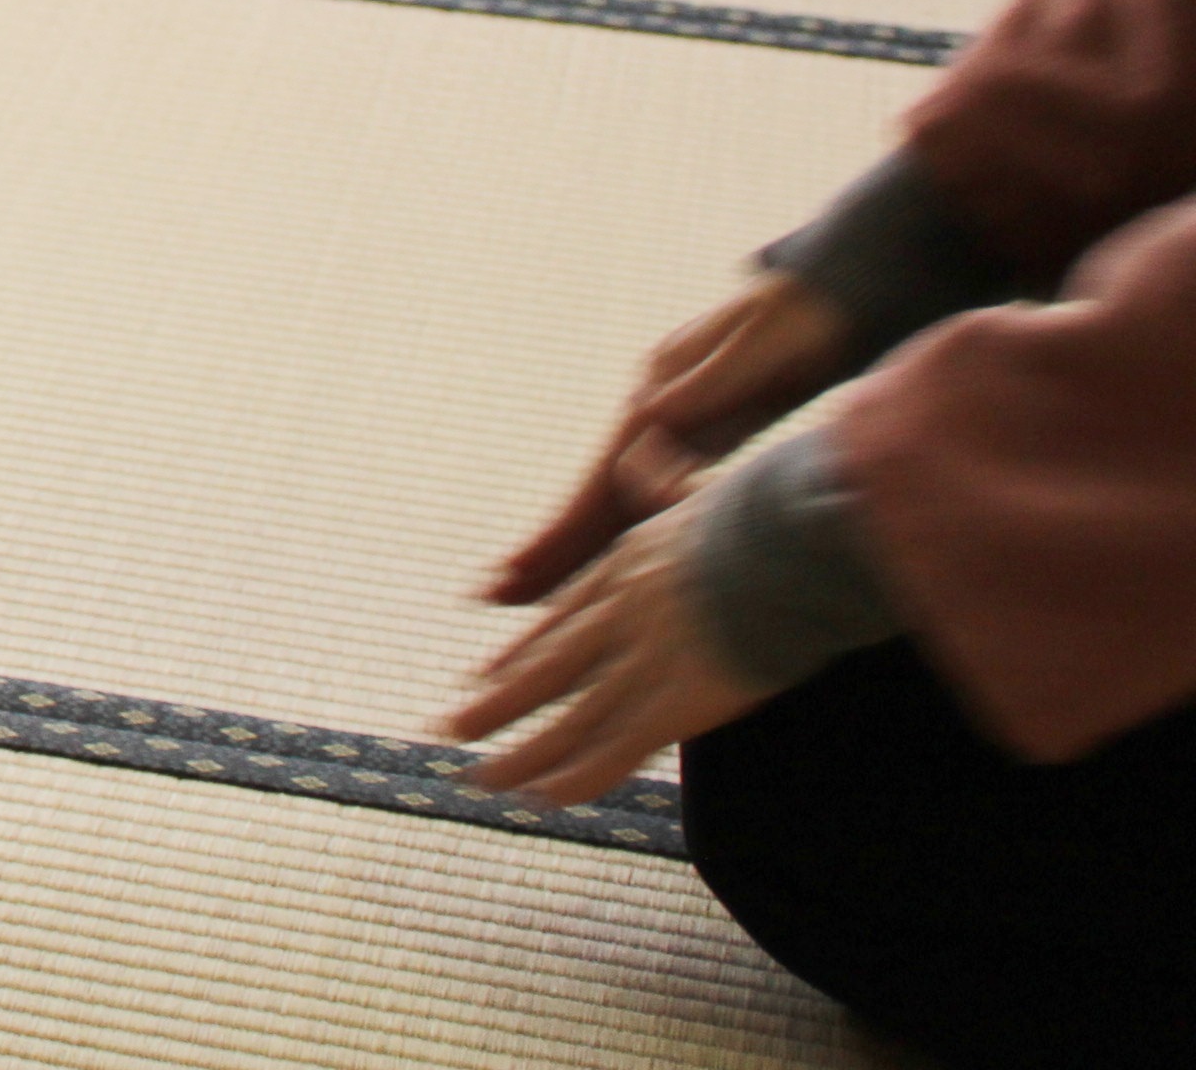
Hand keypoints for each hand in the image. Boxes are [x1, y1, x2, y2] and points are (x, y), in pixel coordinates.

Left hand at [447, 497, 771, 802]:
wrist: (786, 543)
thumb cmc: (759, 515)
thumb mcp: (696, 487)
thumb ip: (662, 478)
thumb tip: (643, 440)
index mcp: (625, 572)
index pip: (561, 621)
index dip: (522, 652)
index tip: (484, 675)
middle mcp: (619, 619)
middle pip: (546, 672)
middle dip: (496, 705)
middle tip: (452, 728)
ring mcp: (641, 663)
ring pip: (566, 720)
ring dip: (520, 755)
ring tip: (478, 778)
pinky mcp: (673, 704)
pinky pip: (615, 751)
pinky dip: (577, 777)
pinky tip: (544, 798)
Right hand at [486, 273, 852, 605]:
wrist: (831, 295)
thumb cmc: (799, 320)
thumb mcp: (756, 344)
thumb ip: (710, 383)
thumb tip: (651, 417)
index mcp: (658, 398)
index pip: (600, 479)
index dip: (561, 531)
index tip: (516, 570)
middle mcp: (652, 416)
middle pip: (592, 496)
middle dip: (548, 547)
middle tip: (492, 593)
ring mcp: (670, 428)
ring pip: (616, 501)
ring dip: (574, 546)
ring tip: (524, 589)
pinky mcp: (699, 439)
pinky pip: (648, 497)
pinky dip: (620, 532)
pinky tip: (606, 559)